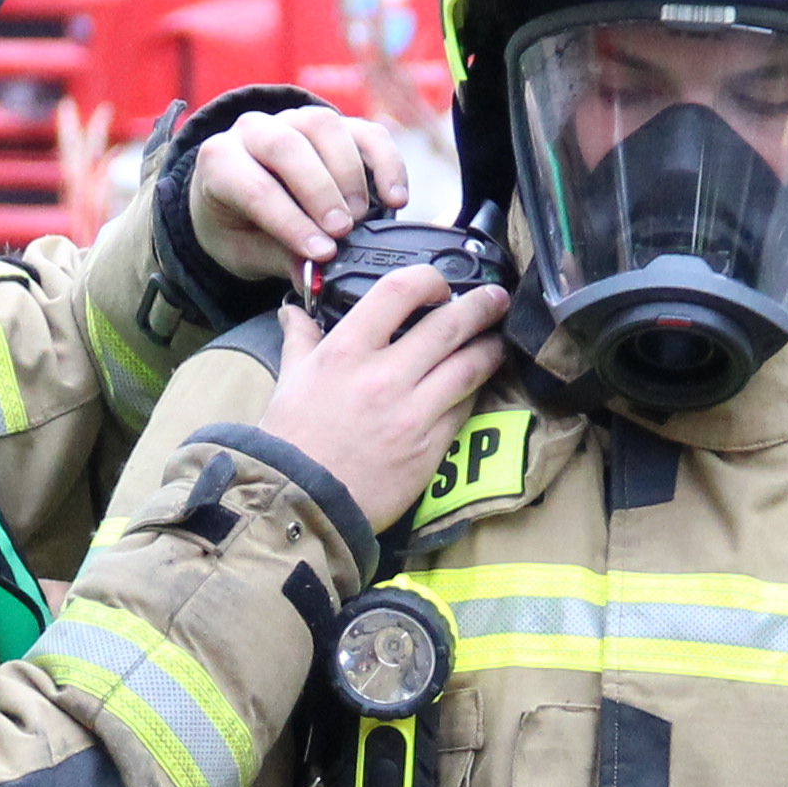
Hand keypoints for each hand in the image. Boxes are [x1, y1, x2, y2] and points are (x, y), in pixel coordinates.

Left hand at [180, 105, 411, 288]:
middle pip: (288, 147)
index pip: (255, 187)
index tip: (322, 252)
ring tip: (363, 217)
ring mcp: (294, 120)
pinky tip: (395, 197)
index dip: (291, 222)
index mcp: (219, 163)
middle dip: (321, 191)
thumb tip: (312, 273)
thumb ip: (276, 257)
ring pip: (325, 126)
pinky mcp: (332, 124)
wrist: (239, 193)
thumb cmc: (237, 223)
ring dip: (350, 174)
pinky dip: (386, 161)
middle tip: (344, 230)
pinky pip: (364, 130)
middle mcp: (253, 131)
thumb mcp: (243, 251)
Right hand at [255, 264, 512, 525]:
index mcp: (346, 352)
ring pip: (469, 367)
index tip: (440, 286)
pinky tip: (478, 384)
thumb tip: (294, 312)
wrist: (300, 506)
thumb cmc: (290, 441)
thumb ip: (301, 340)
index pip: (399, 291)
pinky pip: (464, 408)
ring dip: (490, 348)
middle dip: (481, 306)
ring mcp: (413, 413)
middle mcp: (384, 376)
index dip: (430, 280)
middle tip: (496, 299)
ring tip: (498, 339)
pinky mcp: (430, 447)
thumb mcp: (289, 381)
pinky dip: (475, 391)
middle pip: (449, 326)